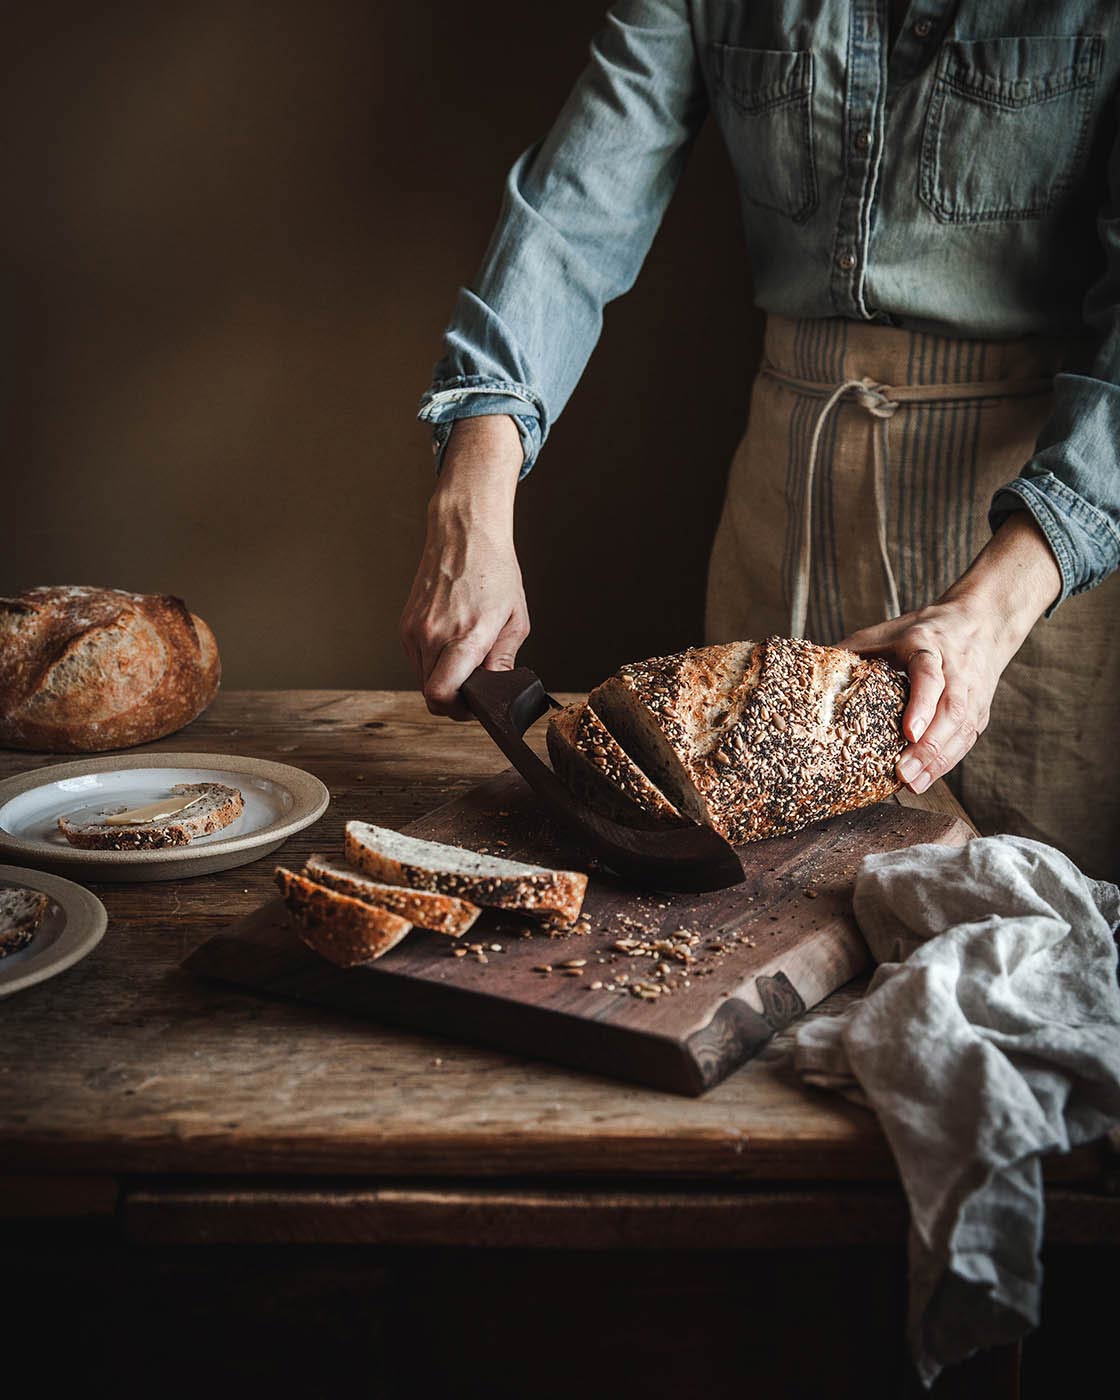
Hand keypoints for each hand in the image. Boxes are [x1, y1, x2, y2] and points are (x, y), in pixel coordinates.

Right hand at [400, 415, 529, 719]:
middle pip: (431, 694)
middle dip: (453, 698)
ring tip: (463, 662)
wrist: (464, 536)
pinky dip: (431, 663)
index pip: (441, 695)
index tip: (472, 706)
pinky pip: (416, 660)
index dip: (457, 711)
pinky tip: (450, 647)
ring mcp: (415, 630)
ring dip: (441, 680)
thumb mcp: (515, 619)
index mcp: (465, 636)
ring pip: (421, 679)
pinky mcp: (405, 625)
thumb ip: (503, 660)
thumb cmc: (494, 572)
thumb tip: (496, 689)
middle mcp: (434, 636)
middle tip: (474, 688)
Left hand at [837, 512, 1061, 794]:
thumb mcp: (886, 631)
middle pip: (951, 711)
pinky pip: (966, 741)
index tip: (908, 733)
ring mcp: (973, 694)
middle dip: (929, 747)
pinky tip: (925, 780)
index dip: (922, 706)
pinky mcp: (980, 712)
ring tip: (912, 784)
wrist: (981, 623)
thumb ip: (853, 650)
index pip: (930, 677)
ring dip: (938, 761)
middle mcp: (957, 672)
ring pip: (962, 730)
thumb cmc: (923, 630)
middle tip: (904, 774)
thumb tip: (812, 672)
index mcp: (929, 647)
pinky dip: (946, 763)